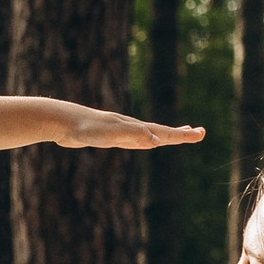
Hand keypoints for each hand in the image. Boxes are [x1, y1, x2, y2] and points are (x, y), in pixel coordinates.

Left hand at [53, 107, 203, 150]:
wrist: (62, 121)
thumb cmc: (85, 128)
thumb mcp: (110, 134)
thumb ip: (133, 135)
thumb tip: (157, 140)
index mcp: (133, 128)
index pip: (163, 132)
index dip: (182, 135)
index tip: (201, 133)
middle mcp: (130, 128)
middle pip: (161, 131)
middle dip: (181, 134)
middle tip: (199, 133)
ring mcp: (121, 131)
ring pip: (149, 135)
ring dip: (165, 135)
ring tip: (178, 134)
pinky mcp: (109, 136)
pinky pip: (135, 139)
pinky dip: (147, 140)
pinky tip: (145, 142)